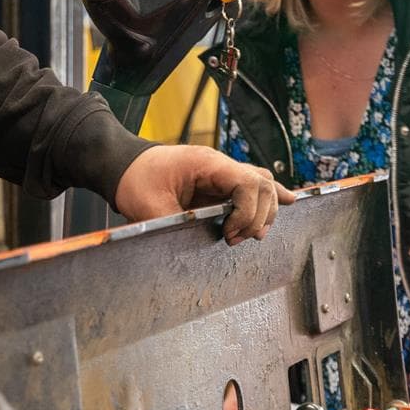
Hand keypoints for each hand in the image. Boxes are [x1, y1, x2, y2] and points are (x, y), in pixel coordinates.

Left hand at [112, 145, 296, 244]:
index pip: (250, 183)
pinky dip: (268, 197)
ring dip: (263, 211)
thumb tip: (197, 246)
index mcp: (207, 164)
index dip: (248, 213)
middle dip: (258, 216)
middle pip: (263, 185)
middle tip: (235, 239)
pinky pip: (251, 185)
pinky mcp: (218, 182)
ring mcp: (221, 172)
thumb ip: (176, 225)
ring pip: (262, 184)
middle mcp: (220, 165)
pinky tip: (288, 202)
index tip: (230, 233)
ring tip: (250, 234)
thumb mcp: (150, 207)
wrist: (122, 165)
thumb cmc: (134, 179)